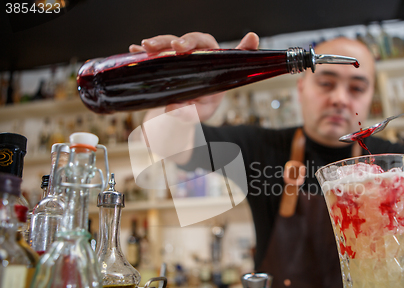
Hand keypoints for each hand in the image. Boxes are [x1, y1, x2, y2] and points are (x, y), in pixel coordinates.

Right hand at [130, 32, 258, 120]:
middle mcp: (200, 60)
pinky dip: (144, 50)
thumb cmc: (190, 113)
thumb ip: (187, 114)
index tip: (252, 38)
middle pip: (198, 41)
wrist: (172, 116)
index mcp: (216, 71)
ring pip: (173, 42)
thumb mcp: (193, 117)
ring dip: (160, 42)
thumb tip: (175, 108)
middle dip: (186, 39)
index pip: (232, 56)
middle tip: (176, 46)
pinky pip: (155, 51)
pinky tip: (135, 50)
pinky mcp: (164, 61)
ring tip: (146, 47)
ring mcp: (181, 59)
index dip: (245, 46)